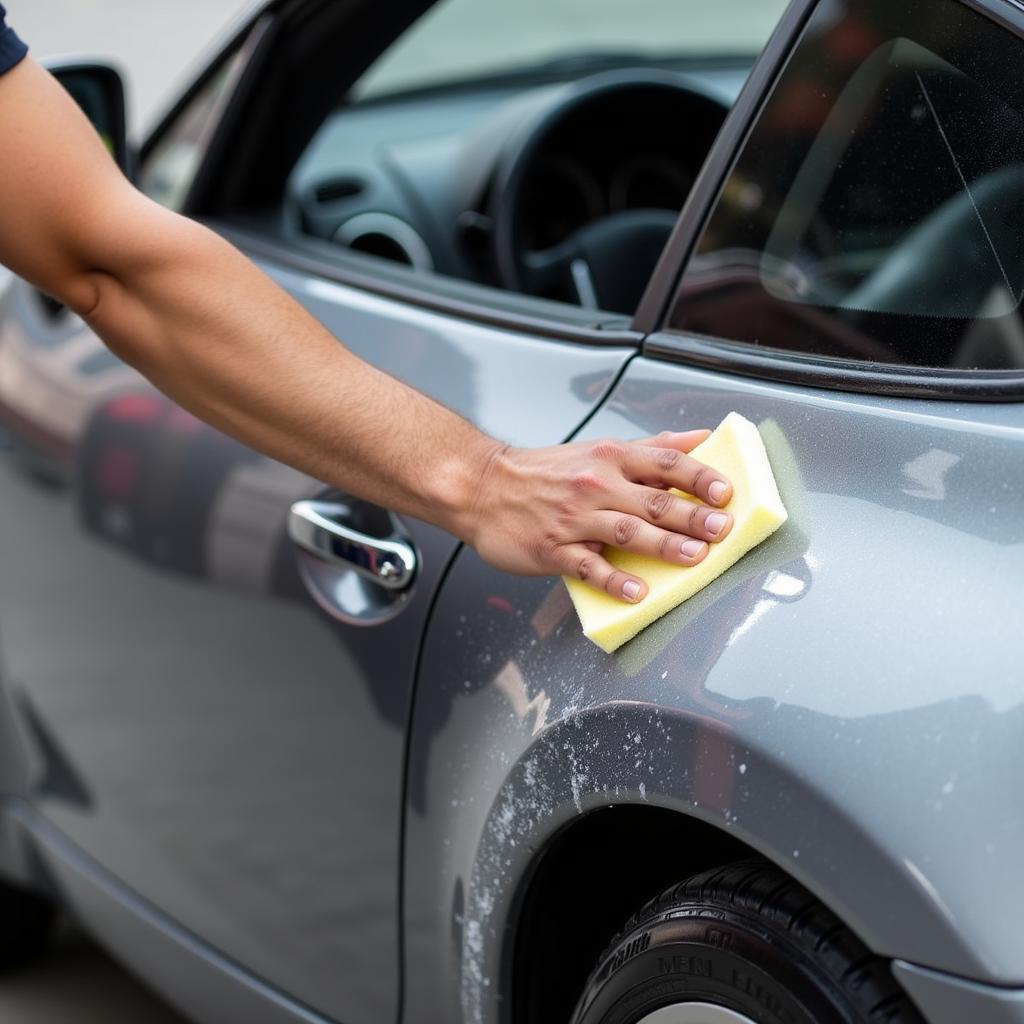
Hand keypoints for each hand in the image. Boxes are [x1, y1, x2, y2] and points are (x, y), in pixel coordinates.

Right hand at [465, 430, 732, 601]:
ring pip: (627, 532)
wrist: (482, 487)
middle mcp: (596, 485)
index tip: (725, 492)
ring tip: (694, 557)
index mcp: (610, 458)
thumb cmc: (543, 472)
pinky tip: (635, 592)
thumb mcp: (598, 449)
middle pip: (654, 500)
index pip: (665, 463)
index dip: (699, 477)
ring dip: (664, 546)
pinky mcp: (554, 549)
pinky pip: (589, 566)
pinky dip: (613, 580)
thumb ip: (652, 448)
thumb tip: (701, 440)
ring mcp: (575, 519)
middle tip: (722, 528)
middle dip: (692, 516)